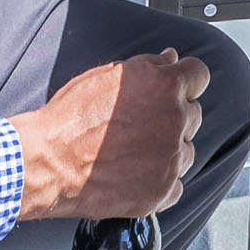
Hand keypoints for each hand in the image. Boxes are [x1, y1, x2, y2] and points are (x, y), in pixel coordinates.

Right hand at [13, 50, 206, 221]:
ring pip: (186, 149)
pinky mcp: (162, 191)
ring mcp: (171, 158)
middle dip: (173, 115)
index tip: (174, 88)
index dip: (185, 80)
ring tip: (134, 151)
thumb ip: (148, 65)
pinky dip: (161, 181)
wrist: (50, 161)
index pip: (199, 75)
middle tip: (141, 123)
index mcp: (166, 86)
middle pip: (193, 113)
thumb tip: (170, 58)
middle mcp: (176, 120)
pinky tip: (136, 174)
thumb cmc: (72, 117)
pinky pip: (176, 184)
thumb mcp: (107, 75)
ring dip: (168, 149)